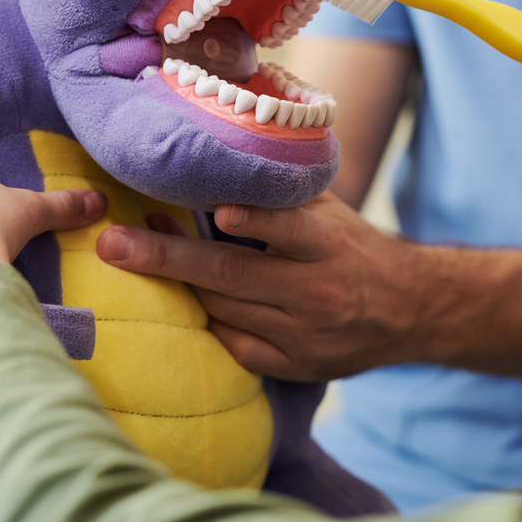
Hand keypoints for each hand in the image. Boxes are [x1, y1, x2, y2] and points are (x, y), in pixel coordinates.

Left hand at [95, 191, 425, 380]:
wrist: (409, 310)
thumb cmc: (352, 247)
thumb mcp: (328, 211)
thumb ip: (278, 192)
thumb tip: (211, 155)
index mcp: (329, 244)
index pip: (287, 228)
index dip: (254, 219)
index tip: (217, 210)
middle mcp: (317, 291)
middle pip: (232, 275)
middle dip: (165, 257)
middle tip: (112, 244)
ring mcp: (304, 335)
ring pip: (223, 310)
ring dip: (175, 285)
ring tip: (130, 257)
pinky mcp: (295, 367)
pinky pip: (233, 346)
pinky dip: (205, 322)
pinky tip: (181, 301)